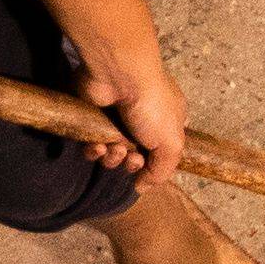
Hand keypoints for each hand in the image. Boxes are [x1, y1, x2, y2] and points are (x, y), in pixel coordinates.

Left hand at [86, 62, 183, 183]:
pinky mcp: (92, 118)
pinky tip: (99, 145)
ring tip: (115, 149)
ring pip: (112, 154)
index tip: (148, 163)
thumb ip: (162, 171)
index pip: (162, 152)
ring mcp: (116, 119)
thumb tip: (143, 187)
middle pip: (135, 157)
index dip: (154, 164)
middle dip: (132, 163)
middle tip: (132, 157)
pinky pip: (91, 145)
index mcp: (167, 123)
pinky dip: (94, 150)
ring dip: (113, 159)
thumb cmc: (152, 105)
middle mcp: (142, 121)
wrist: (118, 76)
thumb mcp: (172, 144)